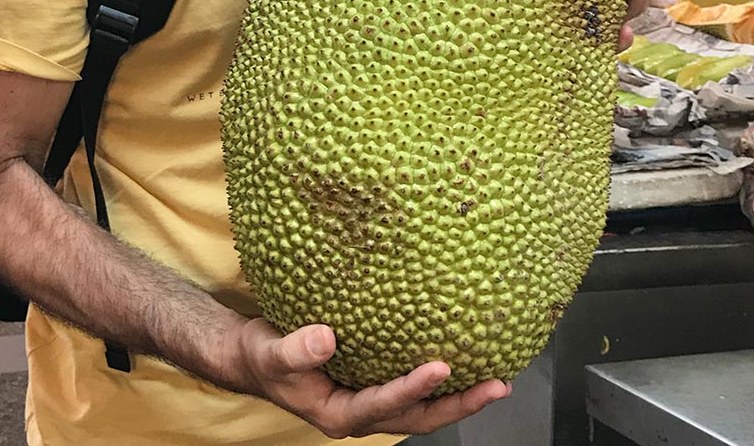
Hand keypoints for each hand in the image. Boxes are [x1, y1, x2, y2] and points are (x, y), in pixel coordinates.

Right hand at [233, 319, 509, 437]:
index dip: (412, 388)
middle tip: (496, 386)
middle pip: (418, 417)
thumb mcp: (272, 353)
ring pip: (422, 407)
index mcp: (338, 413)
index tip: (440, 368)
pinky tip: (464, 361)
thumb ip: (297, 350)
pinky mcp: (375, 383)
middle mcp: (361, 412)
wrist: (256, 359)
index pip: (383, 404)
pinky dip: (441, 380)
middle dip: (459, 404)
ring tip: (497, 380)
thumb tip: (326, 337)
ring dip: (459, 396)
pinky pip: (414, 388)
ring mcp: (371, 401)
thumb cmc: (264, 356)